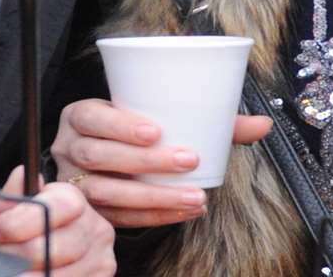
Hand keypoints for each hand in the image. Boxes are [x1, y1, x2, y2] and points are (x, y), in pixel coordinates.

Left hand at [0, 167, 115, 275]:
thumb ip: (2, 200)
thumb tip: (23, 175)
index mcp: (67, 200)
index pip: (63, 204)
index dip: (25, 220)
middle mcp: (92, 227)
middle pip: (61, 244)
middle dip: (20, 253)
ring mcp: (99, 259)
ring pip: (60, 273)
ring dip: (26, 274)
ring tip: (9, 269)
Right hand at [49, 98, 270, 226]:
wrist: (104, 154)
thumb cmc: (133, 130)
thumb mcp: (156, 114)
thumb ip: (208, 116)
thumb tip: (263, 124)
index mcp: (80, 115)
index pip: (91, 117)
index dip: (119, 124)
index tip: (155, 130)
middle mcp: (69, 148)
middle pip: (99, 156)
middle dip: (145, 162)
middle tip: (188, 161)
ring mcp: (74, 183)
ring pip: (106, 192)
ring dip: (153, 196)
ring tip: (193, 197)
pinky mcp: (89, 211)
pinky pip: (117, 218)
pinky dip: (152, 217)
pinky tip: (181, 212)